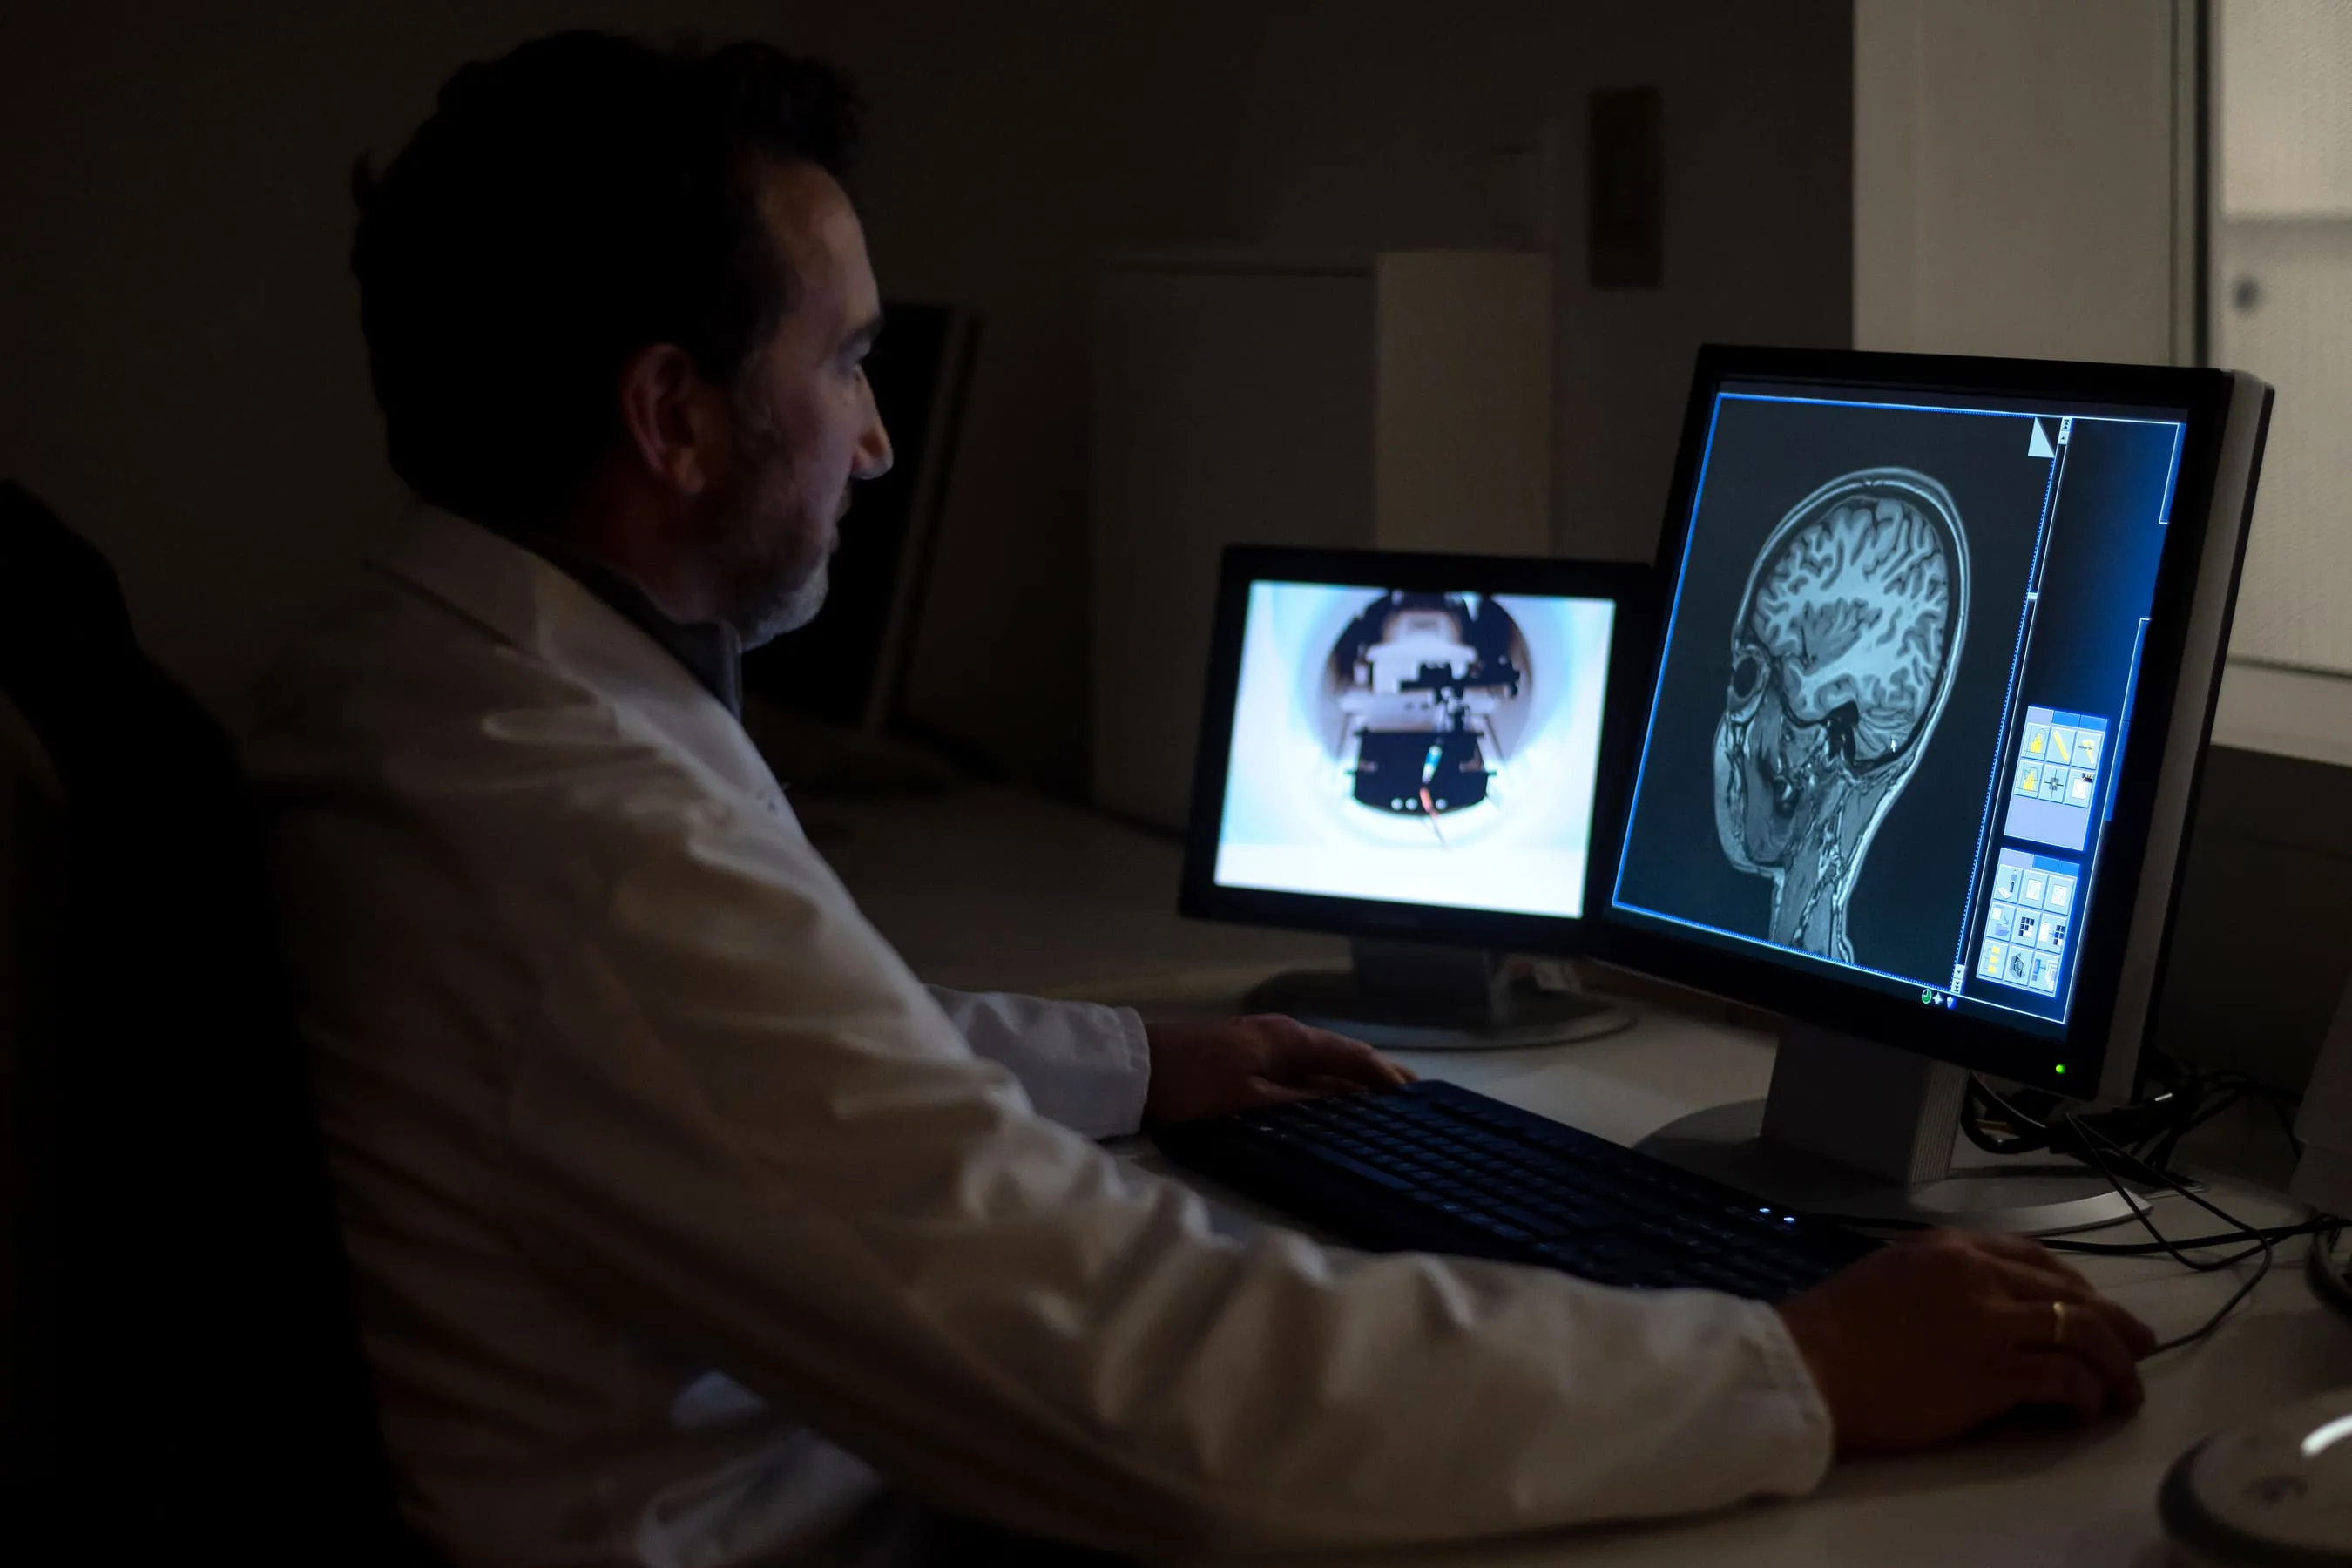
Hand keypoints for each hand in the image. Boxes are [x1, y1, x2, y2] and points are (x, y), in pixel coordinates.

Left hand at [1141, 1014, 1414, 1125]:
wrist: (1134, 1066)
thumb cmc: (1188, 1081)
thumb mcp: (1245, 1098)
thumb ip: (1297, 1100)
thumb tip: (1346, 1101)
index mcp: (1287, 1039)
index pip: (1350, 1055)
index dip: (1383, 1074)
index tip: (1414, 1094)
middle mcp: (1282, 1034)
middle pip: (1339, 1055)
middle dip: (1375, 1073)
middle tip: (1412, 1096)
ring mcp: (1265, 1043)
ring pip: (1320, 1061)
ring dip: (1351, 1078)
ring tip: (1383, 1099)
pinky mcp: (1249, 1056)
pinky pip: (1300, 1068)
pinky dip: (1324, 1081)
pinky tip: (1331, 1098)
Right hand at [1774, 1229, 2157, 1454]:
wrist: (1803, 1367)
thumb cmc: (1827, 1331)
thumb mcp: (1885, 1278)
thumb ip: (1937, 1284)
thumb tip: (1980, 1316)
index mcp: (1947, 1248)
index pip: (2033, 1258)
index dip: (2073, 1286)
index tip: (2090, 1309)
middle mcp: (1977, 1274)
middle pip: (2070, 1293)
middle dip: (2114, 1324)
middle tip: (2138, 1348)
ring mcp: (1990, 1321)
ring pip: (2082, 1332)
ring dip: (2115, 1365)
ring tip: (2126, 1392)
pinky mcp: (1995, 1372)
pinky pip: (2065, 1379)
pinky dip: (2085, 1395)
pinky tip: (2085, 1410)